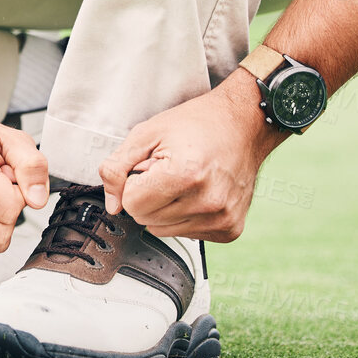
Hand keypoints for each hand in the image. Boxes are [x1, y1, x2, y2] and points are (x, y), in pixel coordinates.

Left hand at [98, 69, 280, 241]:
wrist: (244, 124)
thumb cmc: (197, 124)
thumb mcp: (146, 133)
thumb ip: (117, 167)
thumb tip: (112, 204)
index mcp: (185, 174)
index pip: (131, 204)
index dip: (134, 182)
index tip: (150, 166)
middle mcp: (207, 202)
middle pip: (145, 219)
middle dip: (148, 195)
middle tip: (168, 170)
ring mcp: (222, 218)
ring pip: (163, 230)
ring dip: (165, 208)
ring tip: (184, 180)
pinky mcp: (230, 229)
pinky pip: (186, 234)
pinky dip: (185, 216)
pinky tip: (199, 192)